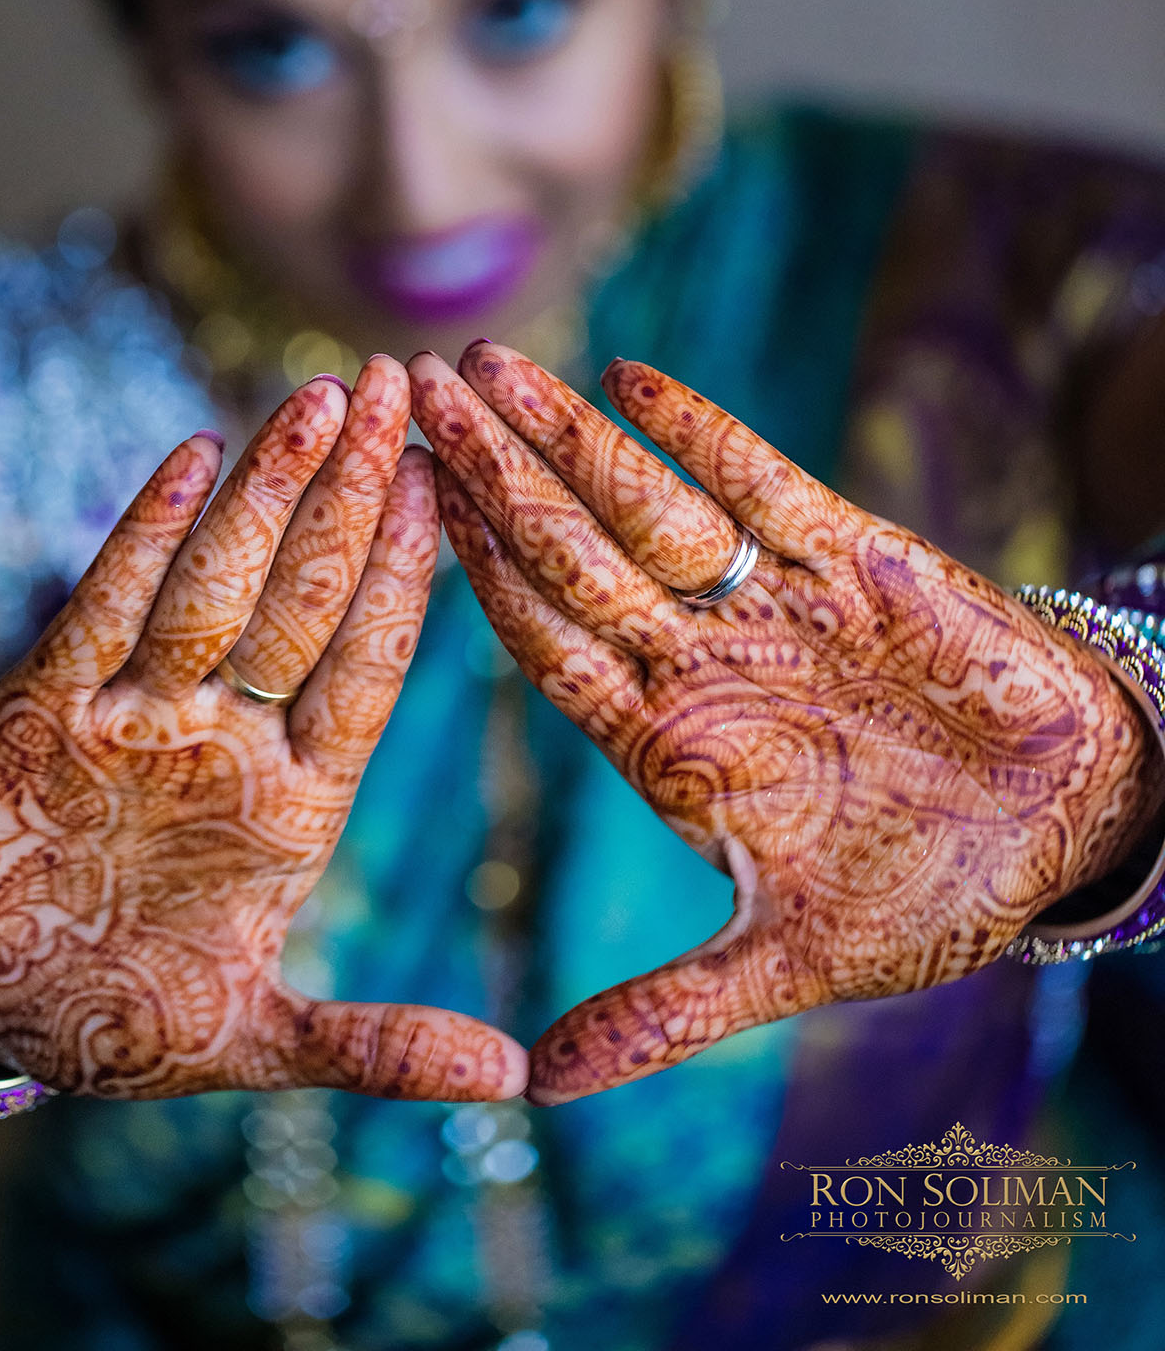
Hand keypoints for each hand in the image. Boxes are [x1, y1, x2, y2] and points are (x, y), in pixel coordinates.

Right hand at [0, 358, 525, 1101]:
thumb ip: (376, 1047)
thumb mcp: (247, 1042)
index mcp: (297, 800)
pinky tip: (194, 453)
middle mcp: (230, 735)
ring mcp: (142, 709)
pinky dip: (146, 531)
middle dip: (361, 492)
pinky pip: (106, 604)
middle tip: (412, 385)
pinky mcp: (48, 701)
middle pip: (310, 594)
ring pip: (220, 580)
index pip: (373, 664)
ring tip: (330, 395)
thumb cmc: (99, 1021)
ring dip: (270, 489)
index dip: (416, 576)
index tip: (464, 489)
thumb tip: (513, 1080)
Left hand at [409, 342, 1163, 1103]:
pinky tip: (628, 380)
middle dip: (489, 477)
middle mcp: (701, 657)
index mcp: (669, 741)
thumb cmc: (928, 894)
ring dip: (566, 438)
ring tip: (484, 368)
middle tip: (405, 393)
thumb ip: (665, 1013)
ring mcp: (769, 604)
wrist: (1064, 827)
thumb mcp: (787, 962)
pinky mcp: (853, 561)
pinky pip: (760, 486)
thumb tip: (540, 1089)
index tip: (393, 514)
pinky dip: (699, 433)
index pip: (542, 643)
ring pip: (645, 506)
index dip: (470, 579)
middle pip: (569, 552)